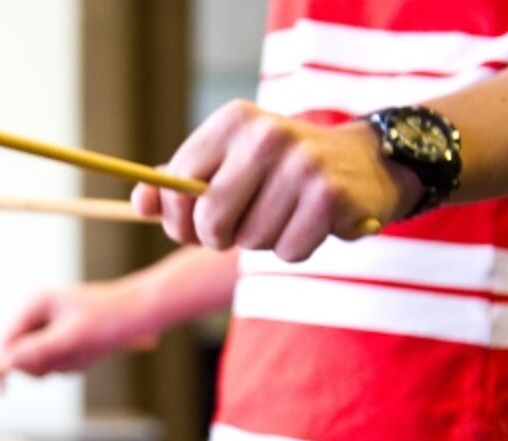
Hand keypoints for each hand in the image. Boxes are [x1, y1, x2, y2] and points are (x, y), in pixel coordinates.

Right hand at [0, 283, 157, 377]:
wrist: (139, 312)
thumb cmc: (108, 319)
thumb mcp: (73, 338)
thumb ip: (37, 351)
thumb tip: (6, 363)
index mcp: (31, 303)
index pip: (1, 340)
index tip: (0, 392)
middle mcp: (32, 312)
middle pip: (16, 354)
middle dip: (43, 364)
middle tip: (71, 358)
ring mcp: (43, 324)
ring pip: (35, 361)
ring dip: (60, 365)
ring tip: (84, 352)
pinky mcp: (55, 336)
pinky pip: (50, 362)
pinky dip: (69, 364)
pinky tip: (87, 352)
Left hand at [131, 100, 423, 261]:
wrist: (367, 161)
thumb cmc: (280, 170)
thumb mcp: (227, 164)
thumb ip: (178, 184)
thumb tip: (140, 202)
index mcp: (232, 122)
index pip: (177, 184)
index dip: (177, 220)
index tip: (192, 228)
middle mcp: (266, 135)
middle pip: (210, 218)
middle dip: (216, 238)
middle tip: (234, 232)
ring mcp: (301, 163)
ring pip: (250, 239)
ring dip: (261, 242)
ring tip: (283, 216)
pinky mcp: (331, 195)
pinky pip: (288, 251)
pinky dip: (295, 249)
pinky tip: (311, 223)